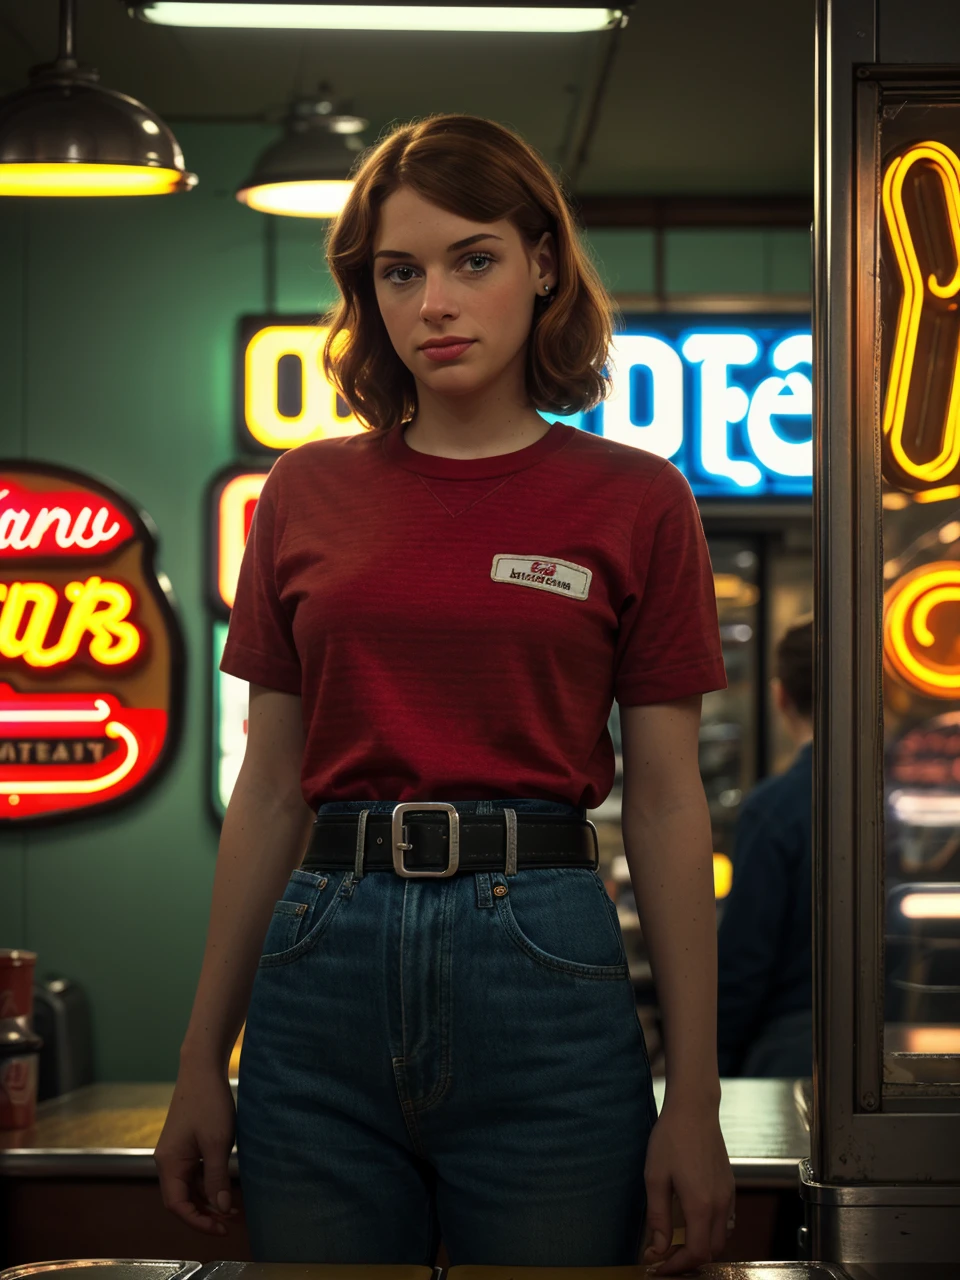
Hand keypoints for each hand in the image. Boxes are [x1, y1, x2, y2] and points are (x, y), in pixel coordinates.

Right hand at [154, 1063, 240, 1235]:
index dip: (197, 1221)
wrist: (202, 1069)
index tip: (219, 1228)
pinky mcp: (185, 1145)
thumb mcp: (218, 1142)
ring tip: (231, 1210)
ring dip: (207, 1200)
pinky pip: (194, 1174)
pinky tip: (224, 1188)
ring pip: (188, 1188)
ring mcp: (176, 1153)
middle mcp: (167, 1161)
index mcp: (169, 1163)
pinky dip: (207, 1184)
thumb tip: (221, 1209)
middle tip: (228, 1224)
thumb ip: (217, 1178)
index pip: (177, 1205)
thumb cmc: (209, 1102)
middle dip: (203, 1214)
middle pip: (181, 1199)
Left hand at [641, 1095, 735, 1273]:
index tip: (659, 1266)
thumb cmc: (671, 1138)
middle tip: (666, 1258)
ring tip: (678, 1244)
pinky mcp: (730, 1186)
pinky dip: (712, 1232)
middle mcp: (720, 1204)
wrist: (694, 1109)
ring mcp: (728, 1195)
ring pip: (722, 1238)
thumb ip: (658, 1217)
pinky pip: (726, 1221)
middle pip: (712, 1251)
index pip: (696, 1253)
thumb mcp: (655, 1177)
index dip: (678, 1267)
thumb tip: (657, 1249)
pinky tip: (694, 1223)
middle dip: (690, 1260)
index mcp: (701, 1205)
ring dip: (702, 1247)